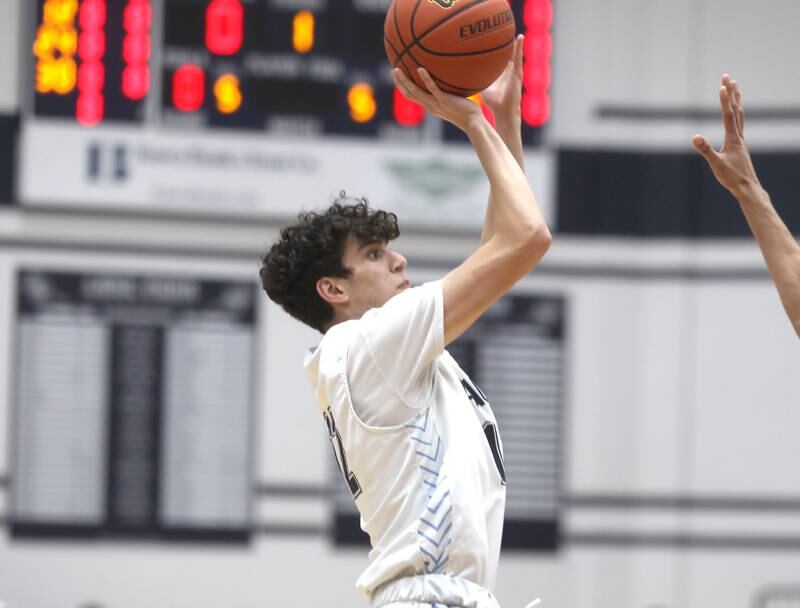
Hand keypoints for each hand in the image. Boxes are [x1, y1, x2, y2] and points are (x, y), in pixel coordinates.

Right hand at [392, 67, 482, 132]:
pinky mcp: (444, 100)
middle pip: (409, 94)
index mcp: (430, 106)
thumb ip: (450, 92)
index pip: (412, 97)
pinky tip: (420, 69)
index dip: (403, 87)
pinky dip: (425, 79)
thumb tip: (452, 79)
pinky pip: (432, 88)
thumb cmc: (467, 112)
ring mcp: (436, 103)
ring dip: (405, 81)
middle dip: (399, 83)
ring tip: (397, 69)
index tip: (398, 77)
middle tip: (393, 70)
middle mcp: (430, 105)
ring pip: (415, 92)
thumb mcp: (455, 101)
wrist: (473, 122)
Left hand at [480, 34, 523, 119]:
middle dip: (502, 41)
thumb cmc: (493, 101)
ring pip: (513, 53)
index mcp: (498, 72)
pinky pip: (519, 58)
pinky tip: (520, 37)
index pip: (495, 57)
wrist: (504, 110)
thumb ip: (472, 80)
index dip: (492, 46)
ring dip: (513, 41)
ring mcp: (513, 70)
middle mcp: (506, 69)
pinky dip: (520, 47)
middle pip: (504, 53)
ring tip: (511, 27)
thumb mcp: (480, 87)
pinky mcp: (519, 73)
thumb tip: (458, 75)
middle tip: (498, 27)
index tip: (487, 34)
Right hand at [693, 75, 762, 198]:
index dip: (725, 100)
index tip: (722, 85)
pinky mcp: (739, 145)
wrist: (747, 187)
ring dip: (736, 100)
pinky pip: (738, 123)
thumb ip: (705, 150)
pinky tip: (734, 113)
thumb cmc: (731, 177)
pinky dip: (736, 113)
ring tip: (733, 87)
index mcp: (733, 138)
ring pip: (739, 115)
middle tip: (727, 77)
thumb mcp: (716, 164)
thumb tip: (694, 137)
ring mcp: (740, 140)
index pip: (728, 115)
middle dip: (731, 93)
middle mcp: (739, 136)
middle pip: (736, 109)